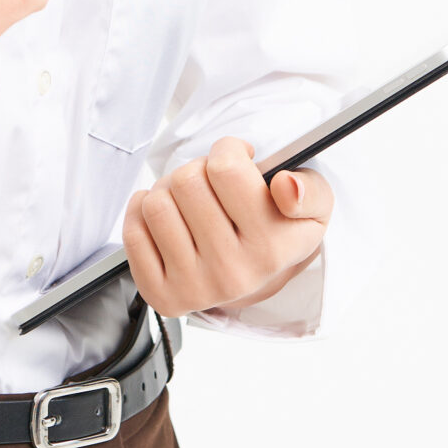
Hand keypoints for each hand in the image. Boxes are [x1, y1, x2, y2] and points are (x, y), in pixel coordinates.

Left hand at [121, 137, 331, 317]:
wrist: (258, 278)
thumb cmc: (279, 230)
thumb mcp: (314, 206)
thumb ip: (310, 190)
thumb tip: (287, 185)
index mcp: (272, 250)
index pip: (225, 168)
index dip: (228, 151)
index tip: (238, 160)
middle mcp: (233, 274)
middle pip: (186, 180)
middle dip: (197, 170)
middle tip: (211, 185)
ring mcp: (195, 289)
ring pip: (156, 203)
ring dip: (169, 190)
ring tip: (190, 202)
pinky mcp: (163, 296)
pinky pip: (133, 232)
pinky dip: (144, 213)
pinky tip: (169, 218)